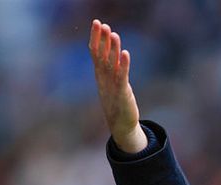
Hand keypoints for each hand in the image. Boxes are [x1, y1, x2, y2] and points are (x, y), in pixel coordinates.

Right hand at [88, 19, 147, 152]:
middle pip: (100, 55)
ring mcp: (112, 85)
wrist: (120, 125)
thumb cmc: (116, 103)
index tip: (97, 23)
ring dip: (112, 48)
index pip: (95, 52)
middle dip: (101, 39)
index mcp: (100, 75)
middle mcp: (104, 79)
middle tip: (101, 23)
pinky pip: (122, 76)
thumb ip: (111, 69)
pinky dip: (123, 64)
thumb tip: (112, 55)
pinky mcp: (122, 93)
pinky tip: (125, 53)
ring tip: (114, 33)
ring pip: (111, 64)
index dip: (96, 37)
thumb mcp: (111, 83)